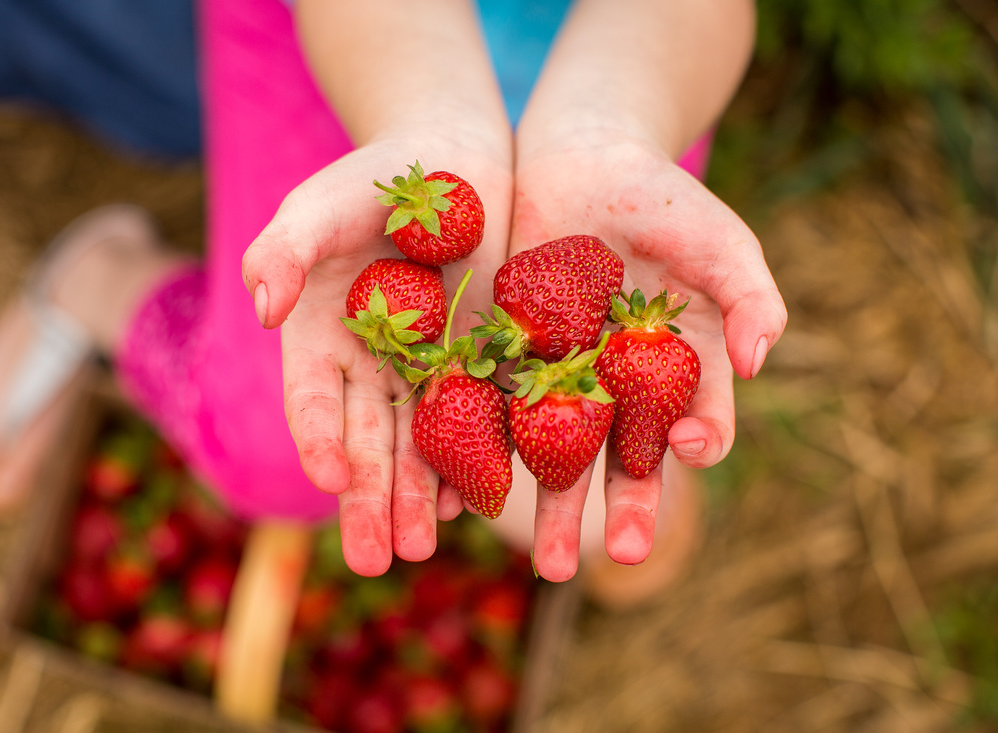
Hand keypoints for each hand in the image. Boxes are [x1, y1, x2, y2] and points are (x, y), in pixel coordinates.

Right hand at [242, 137, 511, 575]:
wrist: (453, 162)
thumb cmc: (373, 179)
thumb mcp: (319, 204)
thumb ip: (283, 248)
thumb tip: (261, 309)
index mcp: (319, 337)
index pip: (315, 399)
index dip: (321, 438)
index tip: (331, 479)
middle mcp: (370, 366)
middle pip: (367, 441)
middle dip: (370, 499)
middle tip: (375, 561)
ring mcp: (427, 369)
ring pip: (421, 444)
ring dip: (419, 498)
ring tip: (421, 549)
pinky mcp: (481, 363)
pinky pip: (479, 418)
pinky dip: (476, 459)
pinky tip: (476, 500)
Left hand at [505, 134, 786, 580]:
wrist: (579, 161)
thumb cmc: (661, 199)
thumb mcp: (718, 238)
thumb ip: (751, 295)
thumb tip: (762, 363)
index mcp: (679, 367)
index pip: (696, 417)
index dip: (700, 437)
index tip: (692, 445)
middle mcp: (622, 387)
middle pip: (625, 457)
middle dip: (625, 507)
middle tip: (622, 557)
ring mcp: (564, 378)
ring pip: (560, 454)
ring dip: (555, 508)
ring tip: (549, 567)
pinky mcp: (510, 360)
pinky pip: (499, 413)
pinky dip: (489, 454)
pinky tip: (477, 497)